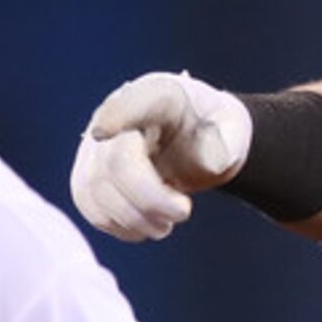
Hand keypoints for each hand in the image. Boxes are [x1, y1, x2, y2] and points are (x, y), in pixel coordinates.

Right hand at [71, 72, 251, 241]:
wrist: (198, 139)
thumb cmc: (215, 131)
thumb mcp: (233, 131)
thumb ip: (226, 145)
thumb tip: (209, 162)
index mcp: (161, 95)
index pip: (132, 102)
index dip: (115, 116)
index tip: (102, 132)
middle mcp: (118, 114)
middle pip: (116, 163)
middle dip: (151, 200)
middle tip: (184, 211)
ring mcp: (97, 143)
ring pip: (96, 189)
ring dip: (134, 218)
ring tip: (166, 224)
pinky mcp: (89, 172)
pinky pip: (88, 203)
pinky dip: (118, 224)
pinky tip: (145, 226)